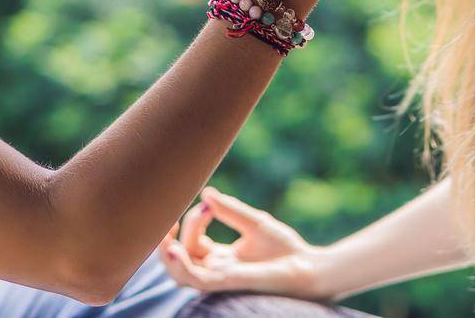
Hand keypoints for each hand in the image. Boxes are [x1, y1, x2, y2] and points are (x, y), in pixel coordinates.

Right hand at [159, 186, 326, 298]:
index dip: (192, 221)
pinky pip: (197, 279)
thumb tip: (206, 193)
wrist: (307, 266)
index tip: (208, 205)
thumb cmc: (284, 248)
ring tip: (168, 237)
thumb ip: (230, 210)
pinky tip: (175, 250)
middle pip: (179, 258)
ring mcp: (221, 277)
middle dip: (167, 240)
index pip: (191, 242)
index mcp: (220, 258)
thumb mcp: (254, 222)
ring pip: (180, 274)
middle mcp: (216, 270)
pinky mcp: (229, 281)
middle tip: (169, 221)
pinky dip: (182, 267)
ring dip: (168, 256)